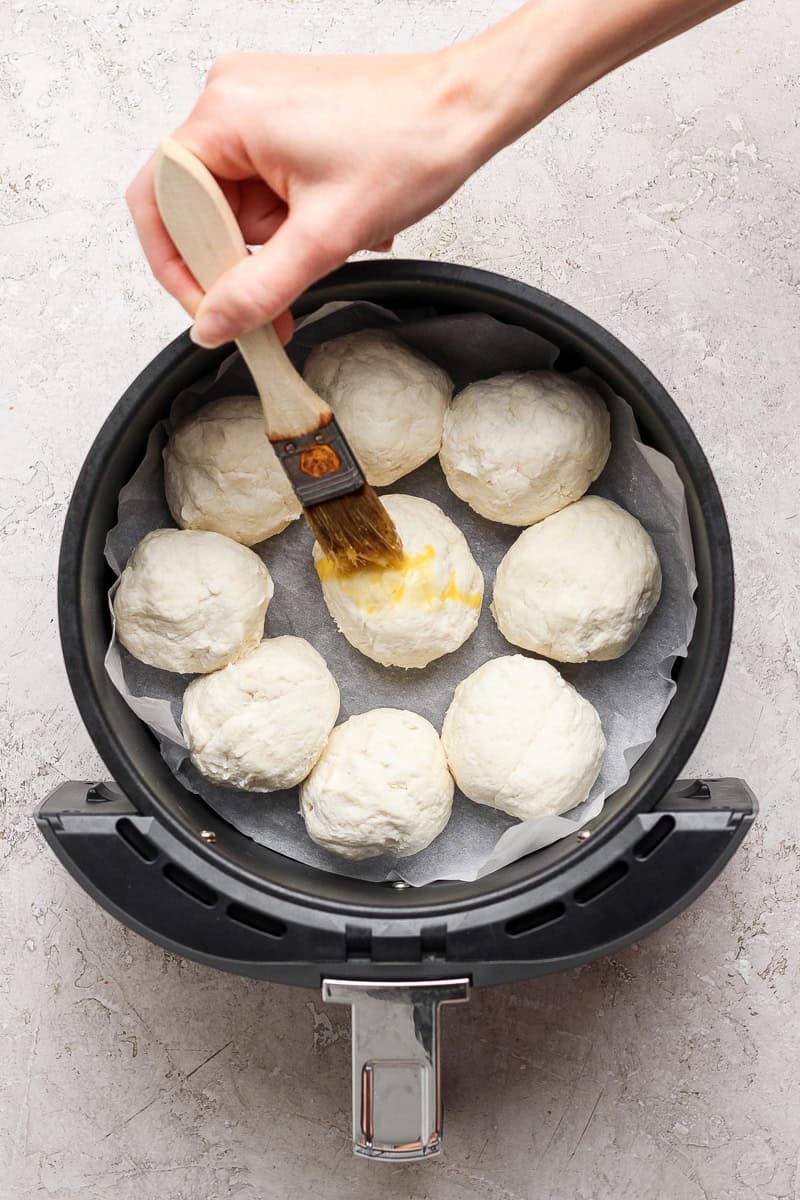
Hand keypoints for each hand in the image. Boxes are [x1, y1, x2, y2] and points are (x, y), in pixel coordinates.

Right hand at [126, 49, 486, 346]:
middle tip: (275, 298)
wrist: (466, 109)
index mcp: (226, 113)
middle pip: (197, 206)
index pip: (159, 199)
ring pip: (235, 203)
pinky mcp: (282, 119)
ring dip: (274, 241)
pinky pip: (261, 186)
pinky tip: (329, 220)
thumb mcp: (326, 237)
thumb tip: (214, 324)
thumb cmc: (411, 144)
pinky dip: (289, 220)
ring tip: (327, 239)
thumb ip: (259, 289)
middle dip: (238, 258)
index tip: (206, 309)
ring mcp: (256, 105)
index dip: (176, 265)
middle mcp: (231, 99)